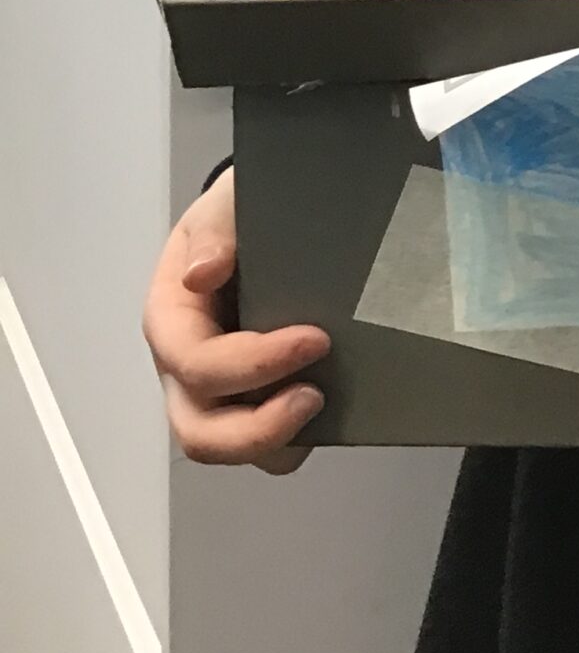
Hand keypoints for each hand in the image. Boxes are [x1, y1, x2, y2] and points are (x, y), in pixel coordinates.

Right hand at [142, 167, 329, 471]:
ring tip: (325, 402)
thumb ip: (214, 228)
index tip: (314, 339)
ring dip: (278, 440)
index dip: (253, 363)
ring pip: (233, 448)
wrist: (263, 223)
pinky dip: (296, 439)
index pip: (195, 362)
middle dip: (258, 427)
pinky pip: (267, 445)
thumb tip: (201, 273)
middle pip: (200, 431)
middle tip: (315, 396)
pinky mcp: (254, 403)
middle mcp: (185, 367)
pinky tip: (333, 408)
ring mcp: (218, 393)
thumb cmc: (238, 219)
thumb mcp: (226, 204)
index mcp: (171, 320)